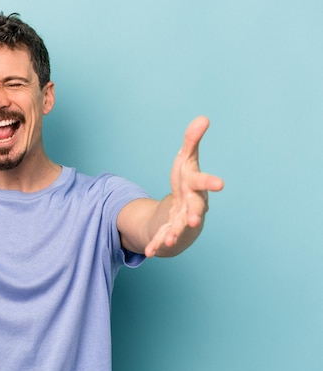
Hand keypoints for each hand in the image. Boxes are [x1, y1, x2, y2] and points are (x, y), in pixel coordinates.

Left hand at [145, 116, 223, 256]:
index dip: (211, 183)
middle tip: (194, 220)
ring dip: (174, 234)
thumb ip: (192, 141)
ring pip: (179, 228)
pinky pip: (162, 239)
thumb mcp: (186, 159)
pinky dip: (156, 245)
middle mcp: (192, 206)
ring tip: (169, 241)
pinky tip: (149, 252)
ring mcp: (181, 220)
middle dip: (194, 214)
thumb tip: (203, 118)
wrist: (184, 210)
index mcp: (195, 187)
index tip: (220, 184)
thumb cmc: (186, 182)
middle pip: (194, 210)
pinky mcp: (169, 231)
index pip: (203, 182)